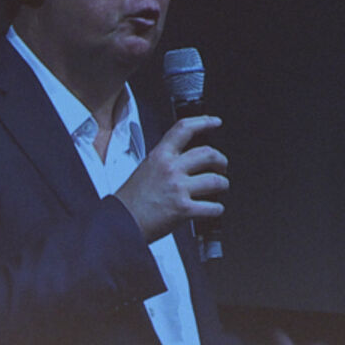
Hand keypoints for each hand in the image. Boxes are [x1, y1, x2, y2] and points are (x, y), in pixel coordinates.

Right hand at [114, 115, 227, 242]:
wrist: (121, 223)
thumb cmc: (130, 201)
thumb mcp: (145, 170)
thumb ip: (165, 162)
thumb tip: (185, 161)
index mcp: (160, 156)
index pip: (184, 129)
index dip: (204, 122)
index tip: (215, 122)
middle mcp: (171, 169)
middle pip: (208, 154)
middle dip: (221, 160)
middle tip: (222, 166)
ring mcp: (179, 188)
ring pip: (215, 180)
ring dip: (223, 184)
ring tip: (220, 187)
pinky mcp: (184, 209)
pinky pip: (212, 207)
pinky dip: (217, 209)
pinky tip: (214, 208)